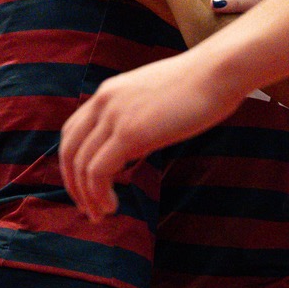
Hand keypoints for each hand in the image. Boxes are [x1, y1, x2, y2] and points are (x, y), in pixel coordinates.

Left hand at [61, 49, 250, 217]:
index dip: (73, 163)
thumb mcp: (155, 100)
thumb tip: (133, 144)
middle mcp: (104, 101)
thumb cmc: (199, 87)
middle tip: (88, 209)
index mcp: (109, 93)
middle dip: (74, 184)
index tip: (85, 187)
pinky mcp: (130, 133)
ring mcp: (115, 116)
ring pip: (81, 164)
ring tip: (101, 215)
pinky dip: (99, 194)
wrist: (219, 72)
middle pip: (69, 149)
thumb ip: (137, 117)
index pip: (72, 131)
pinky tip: (114, 206)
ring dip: (87, 196)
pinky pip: (98, 171)